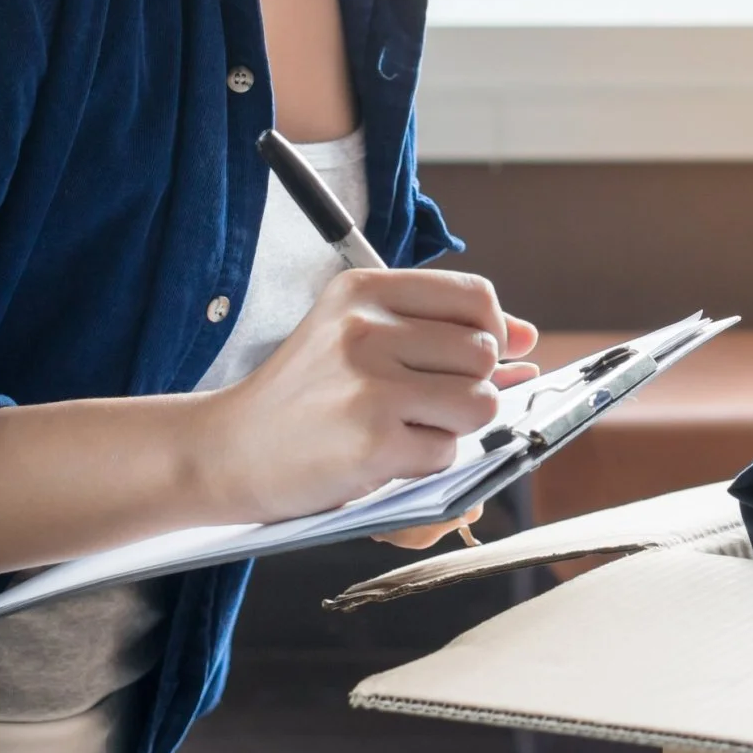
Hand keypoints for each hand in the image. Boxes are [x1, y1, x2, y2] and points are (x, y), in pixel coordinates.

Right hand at [198, 268, 538, 524]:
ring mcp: (369, 384)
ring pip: (479, 403)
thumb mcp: (360, 338)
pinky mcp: (372, 440)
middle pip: (484, 353)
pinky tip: (381, 455)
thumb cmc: (303, 396)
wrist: (223, 450)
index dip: (492, 332)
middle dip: (468, 387)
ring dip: (452, 427)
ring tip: (402, 427)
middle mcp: (366, 327)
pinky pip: (447, 451)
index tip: (474, 357)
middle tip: (418, 403)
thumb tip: (528, 340)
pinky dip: (425, 462)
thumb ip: (444, 331)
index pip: (476, 296)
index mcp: (364, 290)